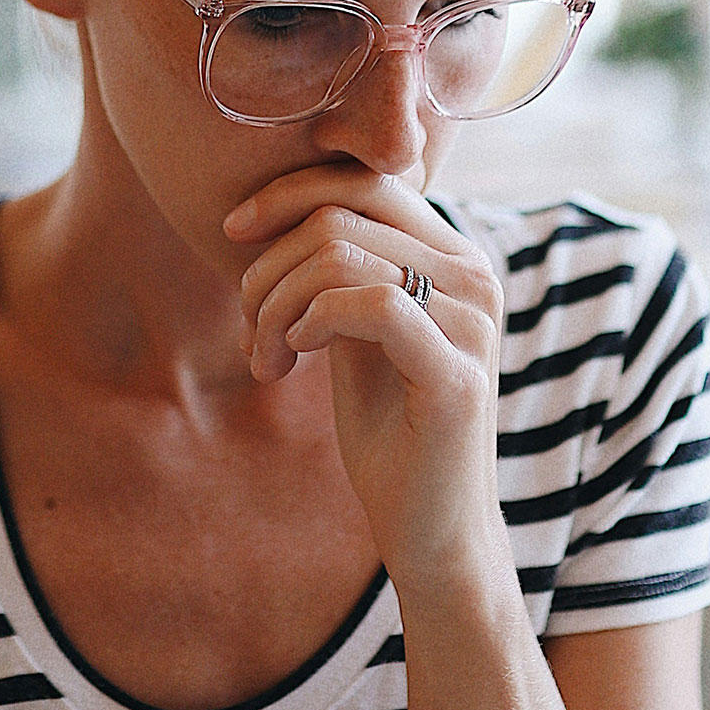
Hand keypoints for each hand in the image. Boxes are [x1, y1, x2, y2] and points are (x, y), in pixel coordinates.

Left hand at [227, 167, 505, 585]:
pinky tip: (292, 360)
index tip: (234, 232)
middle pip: (341, 215)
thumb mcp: (356, 336)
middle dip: (268, 268)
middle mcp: (475, 275)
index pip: (366, 179)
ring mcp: (473, 322)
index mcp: (454, 256)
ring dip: (275, 305)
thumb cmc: (390, 434)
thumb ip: (341, 273)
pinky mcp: (457, 374)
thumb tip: (284, 212)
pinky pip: (368, 304)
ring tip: (264, 359)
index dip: (288, 192)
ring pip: (341, 256)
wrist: (432, 530)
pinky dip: (309, 324)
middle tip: (250, 335)